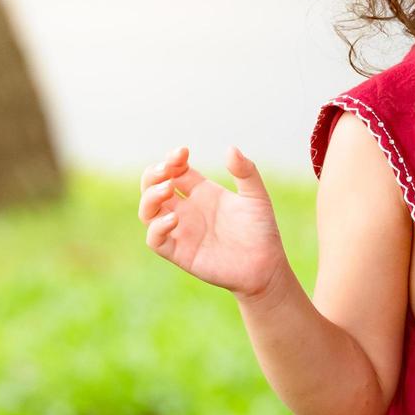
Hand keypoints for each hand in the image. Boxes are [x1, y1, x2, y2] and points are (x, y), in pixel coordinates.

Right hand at [139, 145, 287, 299]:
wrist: (266, 266)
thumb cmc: (261, 230)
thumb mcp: (256, 197)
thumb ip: (246, 172)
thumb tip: (230, 148)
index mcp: (201, 192)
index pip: (175, 170)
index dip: (172, 159)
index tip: (183, 152)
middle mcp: (186, 209)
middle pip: (154, 187)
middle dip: (154, 174)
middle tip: (167, 169)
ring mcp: (180, 230)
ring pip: (148, 211)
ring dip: (150, 197)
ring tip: (167, 188)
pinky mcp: (179, 252)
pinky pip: (155, 239)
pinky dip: (157, 227)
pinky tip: (174, 218)